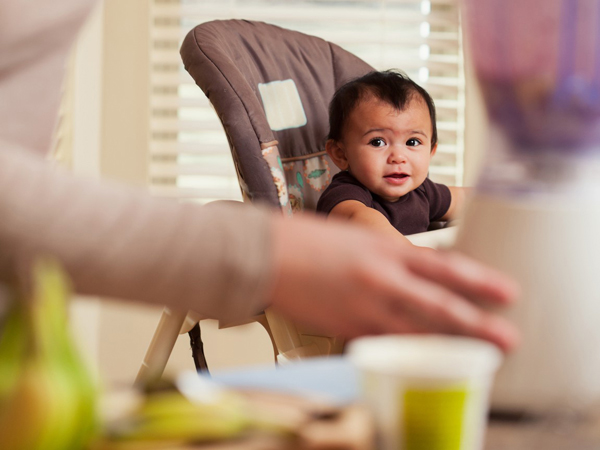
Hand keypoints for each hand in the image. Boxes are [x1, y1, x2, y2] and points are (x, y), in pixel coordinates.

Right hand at [268, 213, 519, 351]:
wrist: (268, 253)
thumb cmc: (309, 241)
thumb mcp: (358, 239)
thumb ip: (390, 257)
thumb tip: (418, 274)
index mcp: (386, 249)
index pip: (444, 265)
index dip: (480, 279)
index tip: (507, 291)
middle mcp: (382, 278)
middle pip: (440, 304)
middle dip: (478, 323)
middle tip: (507, 337)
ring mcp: (365, 306)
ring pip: (418, 331)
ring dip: (451, 345)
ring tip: (477, 355)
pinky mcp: (347, 327)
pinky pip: (386, 343)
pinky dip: (409, 352)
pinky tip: (426, 361)